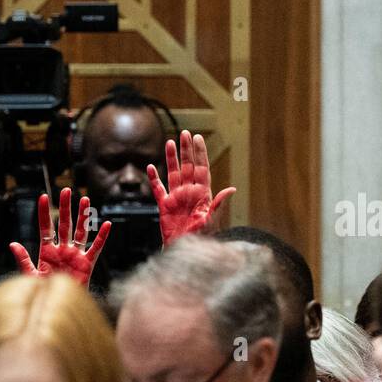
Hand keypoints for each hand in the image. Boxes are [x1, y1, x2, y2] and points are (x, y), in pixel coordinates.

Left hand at [9, 188, 110, 285]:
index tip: (43, 197)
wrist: (58, 306)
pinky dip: (101, 237)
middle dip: (65, 207)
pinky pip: (96, 248)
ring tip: (84, 199)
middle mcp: (62, 249)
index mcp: (47, 251)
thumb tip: (12, 243)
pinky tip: (106, 224)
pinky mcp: (87, 263)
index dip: (45, 212)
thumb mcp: (31, 275)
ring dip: (82, 216)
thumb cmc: (45, 292)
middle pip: (64, 224)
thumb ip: (23, 259)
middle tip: (66, 190)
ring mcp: (75, 255)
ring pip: (80, 231)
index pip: (46, 227)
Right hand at [148, 129, 234, 243]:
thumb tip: (231, 189)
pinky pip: (158, 189)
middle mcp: (189, 192)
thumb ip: (218, 204)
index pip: (201, 168)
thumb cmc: (200, 237)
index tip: (198, 138)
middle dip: (186, 150)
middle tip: (184, 133)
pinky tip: (150, 167)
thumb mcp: (210, 220)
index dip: (200, 153)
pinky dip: (153, 178)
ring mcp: (176, 197)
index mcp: (202, 194)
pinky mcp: (164, 206)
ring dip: (171, 158)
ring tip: (169, 143)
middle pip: (187, 166)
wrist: (183, 248)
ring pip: (173, 173)